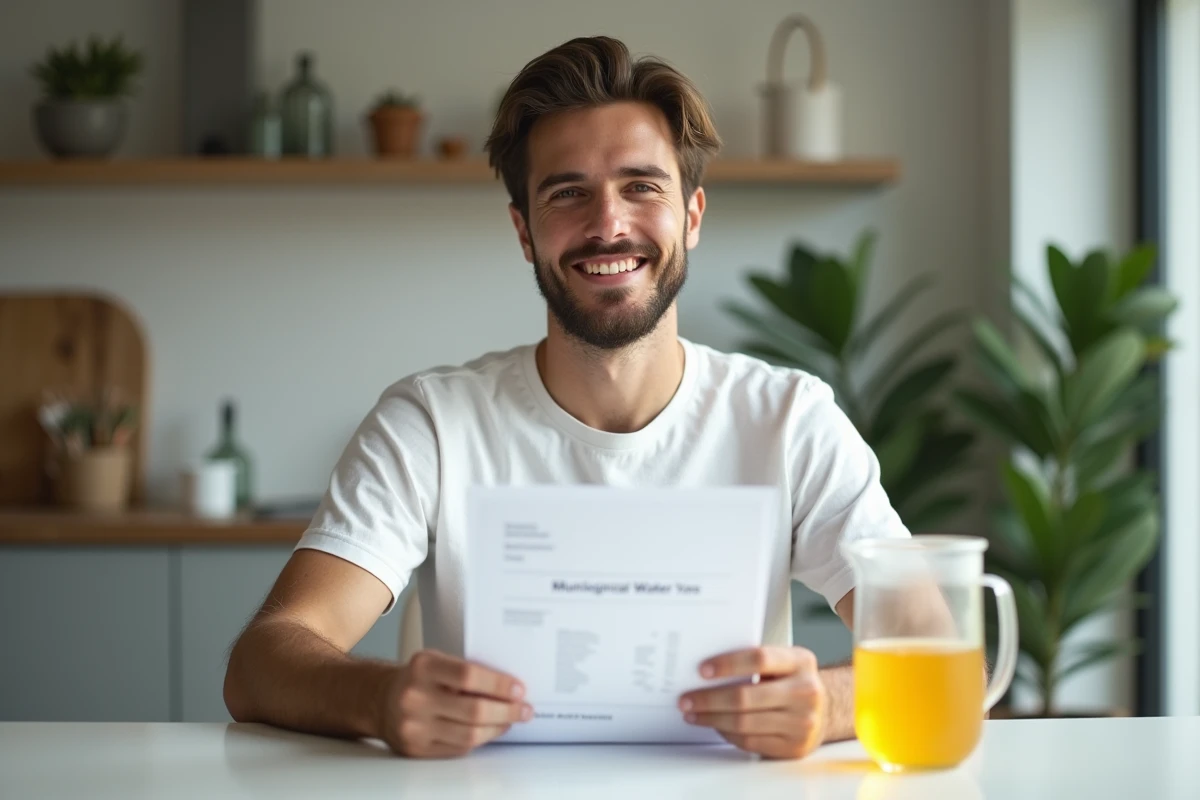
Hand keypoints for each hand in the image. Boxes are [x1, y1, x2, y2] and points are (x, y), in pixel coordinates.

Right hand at [377, 649, 531, 757]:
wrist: (380, 700)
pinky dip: (480, 740)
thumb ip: (465, 671)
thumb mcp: (436, 662)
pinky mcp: (416, 748)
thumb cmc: (417, 679)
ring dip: (497, 728)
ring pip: (469, 735)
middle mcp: (415, 697)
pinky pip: (458, 748)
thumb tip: (508, 688)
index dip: (498, 685)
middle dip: (507, 711)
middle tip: (524, 709)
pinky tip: (490, 731)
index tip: (519, 689)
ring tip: (510, 721)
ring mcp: (414, 726)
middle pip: (473, 710)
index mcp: (423, 667)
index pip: (469, 675)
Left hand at [679, 646, 826, 759]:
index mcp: (800, 661)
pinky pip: (750, 742)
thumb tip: (707, 669)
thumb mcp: (784, 661)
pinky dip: (727, 734)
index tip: (702, 670)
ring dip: (712, 719)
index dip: (728, 664)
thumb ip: (756, 660)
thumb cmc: (794, 681)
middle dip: (709, 699)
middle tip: (686, 698)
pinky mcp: (793, 746)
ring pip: (744, 723)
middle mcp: (806, 691)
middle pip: (746, 696)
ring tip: (693, 713)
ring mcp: (802, 722)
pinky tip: (715, 725)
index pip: (759, 658)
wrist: (826, 711)